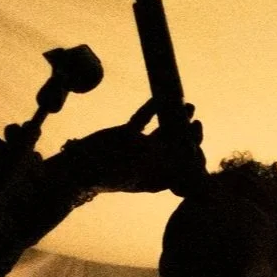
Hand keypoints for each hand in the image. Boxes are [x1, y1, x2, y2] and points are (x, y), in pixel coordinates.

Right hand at [60, 100, 204, 195]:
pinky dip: (151, 109)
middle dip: (188, 136)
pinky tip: (159, 97)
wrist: (79, 168)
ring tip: (188, 106)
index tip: (198, 146)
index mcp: (156, 180)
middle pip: (176, 148)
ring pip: (162, 132)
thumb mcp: (139, 169)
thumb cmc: (108, 175)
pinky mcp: (126, 134)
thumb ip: (159, 161)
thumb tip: (184, 150)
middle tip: (197, 124)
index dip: (193, 157)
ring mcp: (139, 148)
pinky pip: (142, 119)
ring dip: (175, 119)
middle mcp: (151, 163)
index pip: (181, 169)